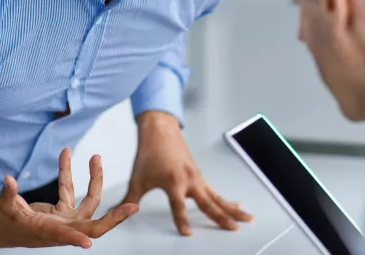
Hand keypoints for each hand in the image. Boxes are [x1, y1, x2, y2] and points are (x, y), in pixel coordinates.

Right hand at [0, 148, 137, 249]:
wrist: (0, 230)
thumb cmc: (1, 223)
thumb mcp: (3, 209)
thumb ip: (8, 195)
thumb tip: (9, 179)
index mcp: (46, 232)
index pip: (64, 236)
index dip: (76, 239)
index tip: (88, 242)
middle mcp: (61, 228)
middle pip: (94, 226)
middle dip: (114, 218)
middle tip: (134, 207)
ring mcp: (65, 220)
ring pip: (89, 201)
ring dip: (95, 179)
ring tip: (95, 156)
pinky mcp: (63, 211)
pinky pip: (70, 190)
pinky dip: (67, 172)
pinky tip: (66, 153)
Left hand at [120, 111, 251, 235]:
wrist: (160, 130)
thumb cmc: (150, 151)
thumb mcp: (138, 179)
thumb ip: (130, 200)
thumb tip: (118, 213)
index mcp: (174, 181)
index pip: (179, 207)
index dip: (182, 221)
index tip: (188, 234)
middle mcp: (189, 179)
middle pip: (210, 202)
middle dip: (224, 217)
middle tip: (236, 228)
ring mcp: (197, 177)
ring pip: (218, 197)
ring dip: (233, 208)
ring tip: (246, 217)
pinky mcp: (198, 174)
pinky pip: (215, 190)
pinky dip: (225, 199)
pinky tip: (234, 205)